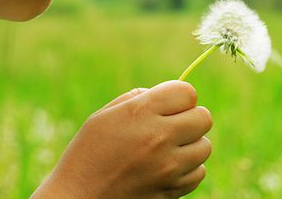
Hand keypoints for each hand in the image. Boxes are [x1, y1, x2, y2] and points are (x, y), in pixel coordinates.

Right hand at [32, 80, 212, 198]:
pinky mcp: (172, 190)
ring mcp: (168, 167)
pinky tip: (168, 168)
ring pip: (204, 147)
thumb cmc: (88, 153)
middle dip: (191, 118)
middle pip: (204, 118)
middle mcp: (159, 138)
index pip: (188, 93)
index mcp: (141, 113)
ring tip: (168, 149)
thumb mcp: (105, 115)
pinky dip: (188, 169)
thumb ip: (140, 98)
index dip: (180, 97)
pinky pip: (198, 172)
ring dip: (191, 145)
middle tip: (172, 126)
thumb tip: (170, 96)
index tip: (169, 105)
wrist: (77, 198)